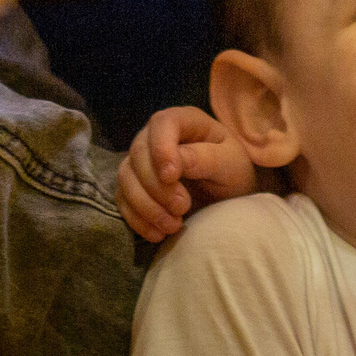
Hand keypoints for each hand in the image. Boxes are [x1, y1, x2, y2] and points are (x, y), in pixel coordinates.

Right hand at [117, 106, 258, 242]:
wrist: (226, 196)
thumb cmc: (233, 172)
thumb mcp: (231, 164)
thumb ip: (206, 159)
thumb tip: (175, 161)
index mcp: (184, 121)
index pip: (162, 124)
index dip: (161, 148)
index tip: (171, 177)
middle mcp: (156, 137)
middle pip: (139, 153)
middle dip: (157, 185)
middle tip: (182, 207)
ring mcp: (142, 162)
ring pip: (126, 177)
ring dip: (146, 205)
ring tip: (173, 225)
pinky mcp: (134, 187)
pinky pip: (123, 200)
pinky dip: (137, 219)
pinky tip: (159, 234)